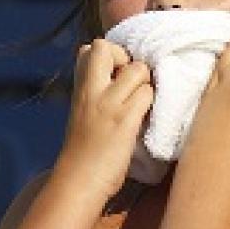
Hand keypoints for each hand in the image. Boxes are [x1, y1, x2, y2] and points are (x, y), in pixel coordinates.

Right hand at [57, 39, 153, 199]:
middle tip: (131, 86)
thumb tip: (123, 77)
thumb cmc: (85, 152)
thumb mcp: (84, 113)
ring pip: (138, 70)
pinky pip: (148, 95)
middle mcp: (91, 91)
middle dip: (126, 59)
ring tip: (139, 108)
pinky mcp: (124, 121)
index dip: (111, 57)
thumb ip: (97, 92)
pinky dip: (150, 105)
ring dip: (145, 86)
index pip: (91, 48)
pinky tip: (143, 121)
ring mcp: (108, 104)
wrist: (79, 181)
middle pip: (106, 47)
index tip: (116, 78)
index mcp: (80, 88)